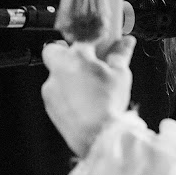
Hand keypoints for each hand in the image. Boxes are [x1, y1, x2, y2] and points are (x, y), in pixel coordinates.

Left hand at [41, 35, 136, 156]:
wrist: (98, 136)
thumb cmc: (108, 106)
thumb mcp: (120, 75)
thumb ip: (120, 54)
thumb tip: (126, 42)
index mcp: (76, 57)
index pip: (82, 37)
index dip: (93, 39)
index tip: (101, 42)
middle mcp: (59, 70)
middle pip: (55, 51)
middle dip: (68, 52)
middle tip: (87, 60)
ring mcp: (51, 89)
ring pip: (55, 73)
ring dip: (68, 75)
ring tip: (89, 86)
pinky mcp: (50, 106)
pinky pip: (56, 92)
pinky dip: (67, 93)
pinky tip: (83, 101)